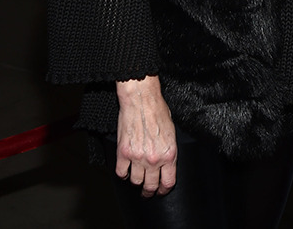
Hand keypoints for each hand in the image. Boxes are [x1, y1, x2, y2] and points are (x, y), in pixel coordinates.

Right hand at [115, 75, 176, 196]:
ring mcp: (137, 157)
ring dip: (136, 182)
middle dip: (149, 191)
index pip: (168, 182)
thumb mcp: (172, 132)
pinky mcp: (123, 153)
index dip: (164, 189)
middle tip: (148, 192)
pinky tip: (126, 170)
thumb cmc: (158, 111)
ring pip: (135, 182)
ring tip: (137, 179)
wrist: (142, 100)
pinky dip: (123, 174)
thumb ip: (168, 150)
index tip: (162, 190)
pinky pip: (121, 173)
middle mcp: (153, 159)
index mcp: (169, 154)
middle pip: (150, 186)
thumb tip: (167, 162)